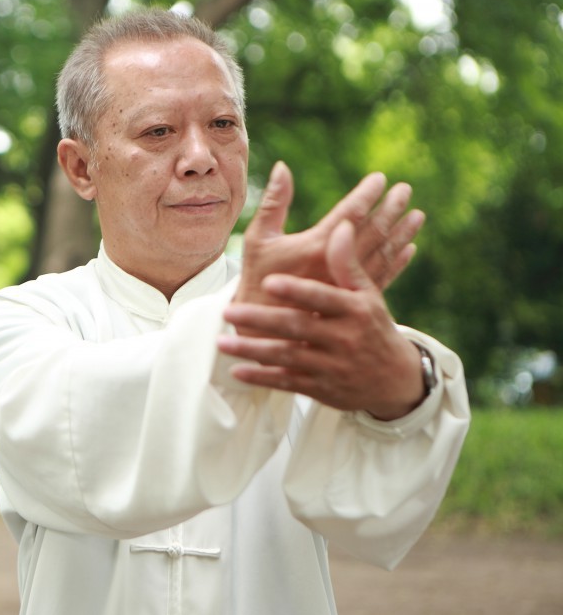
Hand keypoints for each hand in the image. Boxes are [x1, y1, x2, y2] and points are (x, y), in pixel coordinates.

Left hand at [219, 220, 425, 419]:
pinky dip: (262, 378)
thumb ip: (347, 263)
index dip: (296, 290)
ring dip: (253, 351)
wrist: (394, 379)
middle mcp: (344, 339)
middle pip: (297, 328)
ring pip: (288, 358)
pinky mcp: (320, 389)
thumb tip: (340, 225)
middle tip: (228, 310)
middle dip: (262, 320)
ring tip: (221, 342)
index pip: (321, 298)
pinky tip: (236, 371)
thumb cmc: (372, 325)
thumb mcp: (367, 295)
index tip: (268, 280)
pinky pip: (287, 384)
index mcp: (355, 310)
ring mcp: (331, 366)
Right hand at [234, 161, 423, 306]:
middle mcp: (338, 267)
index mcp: (316, 247)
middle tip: (405, 190)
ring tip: (417, 216)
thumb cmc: (257, 281)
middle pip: (373, 232)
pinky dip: (397, 262)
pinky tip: (408, 249)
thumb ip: (274, 203)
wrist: (261, 331)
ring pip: (383, 255)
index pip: (350, 213)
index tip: (380, 178)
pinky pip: (382, 278)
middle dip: (391, 209)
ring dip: (401, 234)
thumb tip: (283, 167)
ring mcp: (349, 287)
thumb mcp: (257, 240)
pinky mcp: (352, 303)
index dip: (367, 193)